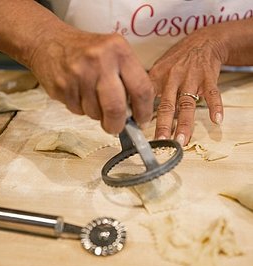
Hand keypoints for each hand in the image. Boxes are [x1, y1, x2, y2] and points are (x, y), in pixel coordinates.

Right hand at [29, 26, 153, 133]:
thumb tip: (136, 112)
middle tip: (116, 127)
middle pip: (116, 108)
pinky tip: (78, 93)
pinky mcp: (62, 88)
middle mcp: (99, 61)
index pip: (141, 89)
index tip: (142, 121)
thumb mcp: (113, 52)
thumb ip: (127, 78)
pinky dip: (81, 108)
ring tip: (91, 97)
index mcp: (119, 50)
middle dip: (117, 124)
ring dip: (97, 113)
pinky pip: (78, 111)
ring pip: (95, 113)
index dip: (144, 111)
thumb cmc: (86, 51)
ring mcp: (78, 75)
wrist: (48, 42)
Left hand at [149, 26, 225, 145]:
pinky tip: (216, 120)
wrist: (202, 41)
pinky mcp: (208, 77)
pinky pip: (213, 93)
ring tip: (183, 140)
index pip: (146, 99)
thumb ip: (149, 89)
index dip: (142, 115)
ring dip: (186, 123)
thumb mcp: (158, 69)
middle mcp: (172, 78)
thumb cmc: (176, 59)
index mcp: (157, 77)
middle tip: (161, 141)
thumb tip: (133, 108)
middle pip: (167, 105)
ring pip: (187, 104)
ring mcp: (191, 78)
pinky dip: (215, 106)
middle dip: (164, 125)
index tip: (139, 133)